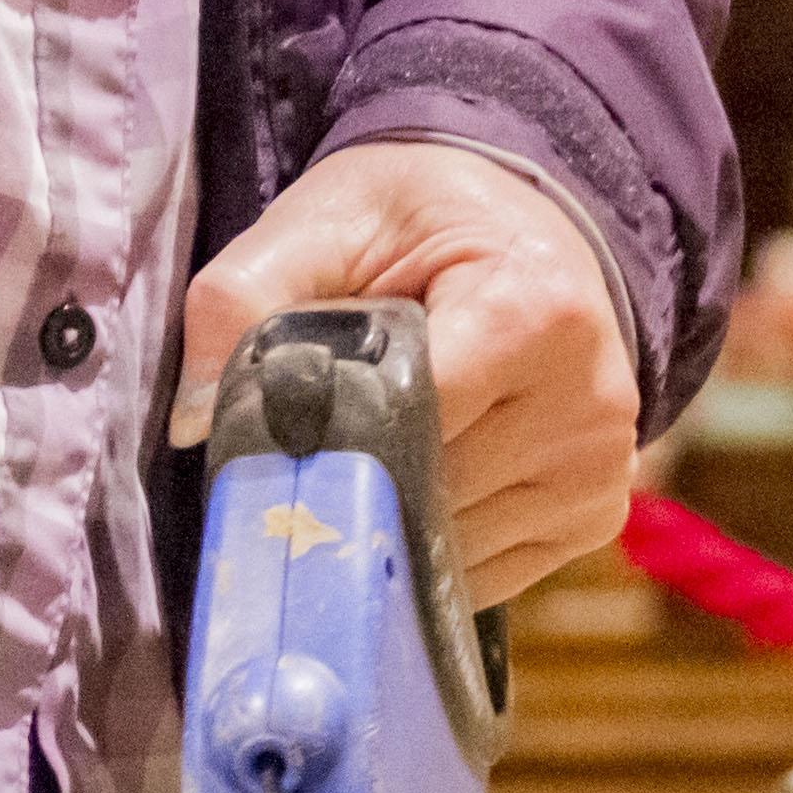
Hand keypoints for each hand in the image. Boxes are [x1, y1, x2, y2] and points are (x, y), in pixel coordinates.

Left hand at [173, 142, 640, 608]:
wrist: (530, 226)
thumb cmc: (425, 220)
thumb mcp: (327, 218)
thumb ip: (243, 298)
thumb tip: (191, 420)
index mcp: (534, 308)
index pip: (415, 416)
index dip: (333, 435)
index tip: (278, 436)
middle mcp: (590, 398)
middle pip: (434, 490)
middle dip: (356, 482)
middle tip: (310, 449)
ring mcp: (602, 469)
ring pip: (456, 549)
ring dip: (392, 522)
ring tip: (374, 456)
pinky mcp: (598, 514)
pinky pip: (488, 573)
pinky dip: (434, 548)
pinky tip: (419, 486)